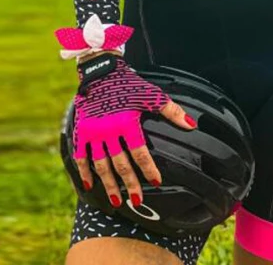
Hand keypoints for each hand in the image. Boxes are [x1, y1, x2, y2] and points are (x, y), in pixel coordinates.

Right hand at [73, 56, 196, 208]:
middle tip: (138, 201)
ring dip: (109, 184)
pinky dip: (83, 171)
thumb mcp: (152, 95)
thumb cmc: (129, 85)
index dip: (149, 168)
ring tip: (117, 201)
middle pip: (121, 163)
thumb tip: (192, 125)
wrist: (101, 72)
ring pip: (101, 165)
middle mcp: (108, 130)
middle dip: (130, 184)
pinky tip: (89, 185)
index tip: (157, 181)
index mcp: (126, 122)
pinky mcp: (81, 130)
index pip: (140, 152)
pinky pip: (80, 155)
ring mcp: (93, 132)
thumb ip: (172, 111)